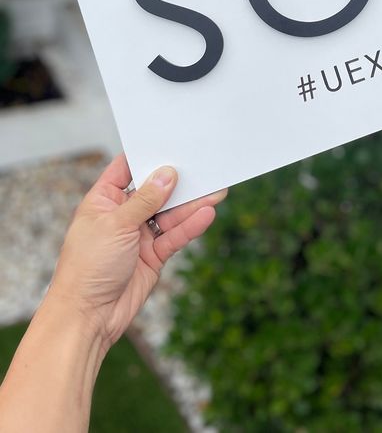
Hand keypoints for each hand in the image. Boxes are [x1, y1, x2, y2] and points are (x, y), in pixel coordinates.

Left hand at [47, 153, 226, 348]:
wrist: (87, 318)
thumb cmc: (87, 267)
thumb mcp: (116, 225)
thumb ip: (145, 200)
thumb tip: (167, 174)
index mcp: (103, 200)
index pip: (126, 169)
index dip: (147, 155)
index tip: (171, 141)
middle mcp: (122, 215)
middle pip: (155, 191)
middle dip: (178, 181)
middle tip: (204, 167)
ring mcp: (138, 236)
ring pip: (170, 214)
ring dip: (191, 204)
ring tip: (217, 191)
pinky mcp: (152, 256)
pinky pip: (174, 236)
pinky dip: (190, 226)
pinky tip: (206, 214)